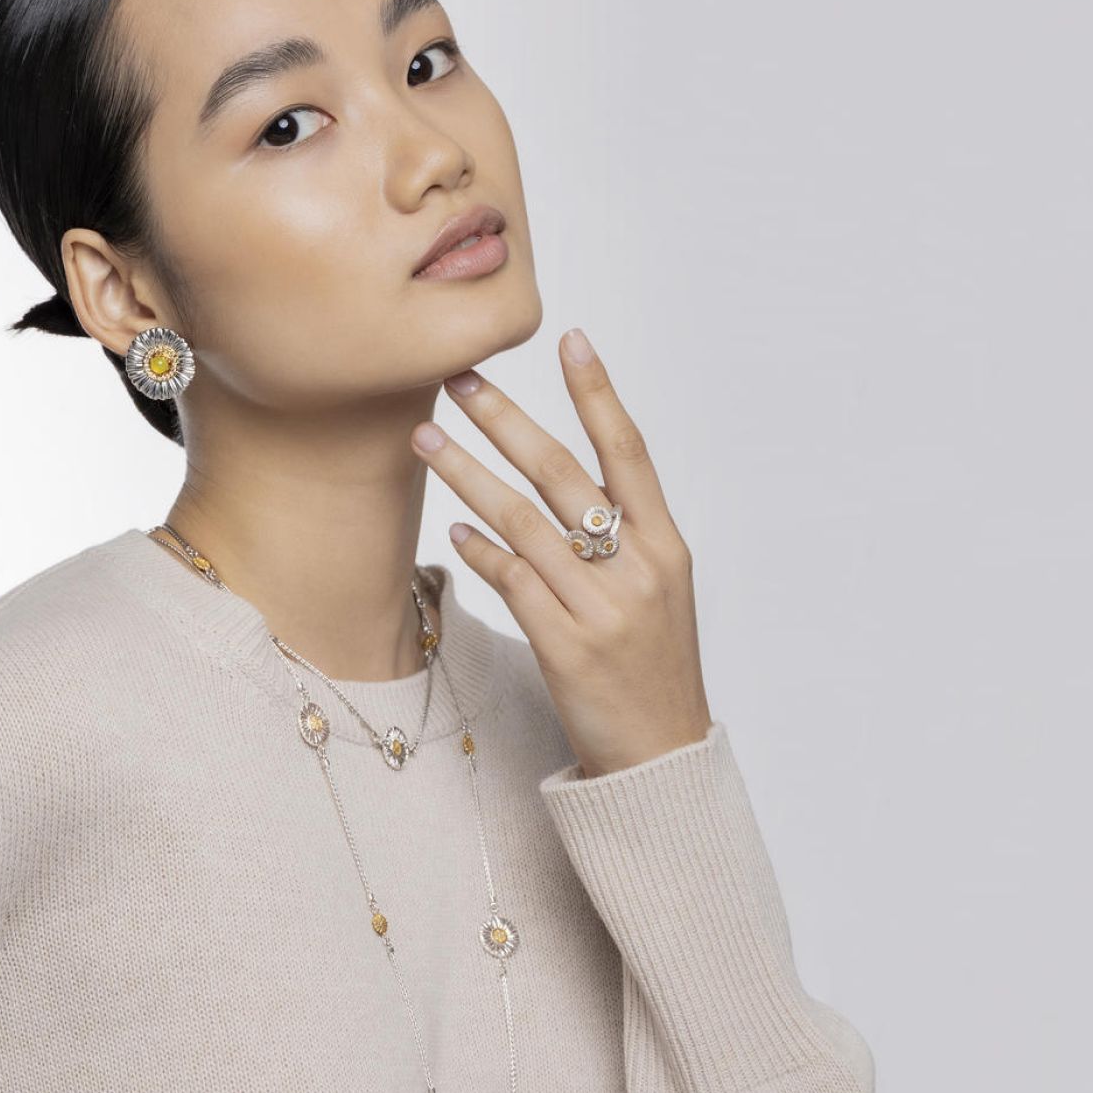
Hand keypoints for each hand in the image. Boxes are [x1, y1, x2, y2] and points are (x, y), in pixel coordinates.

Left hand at [410, 327, 711, 778]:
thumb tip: (566, 481)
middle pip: (563, 475)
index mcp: (667, 547)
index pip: (630, 452)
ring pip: (524, 522)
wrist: (661, 755)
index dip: (600, 393)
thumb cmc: (654, 667)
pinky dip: (482, 550)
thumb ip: (623, 537)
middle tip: (460, 378)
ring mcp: (603, 608)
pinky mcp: (566, 647)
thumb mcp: (660, 593)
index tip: (569, 337)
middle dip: (507, 420)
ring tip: (426, 439)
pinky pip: (512, 582)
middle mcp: (639, 569)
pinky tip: (454, 528)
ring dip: (468, 474)